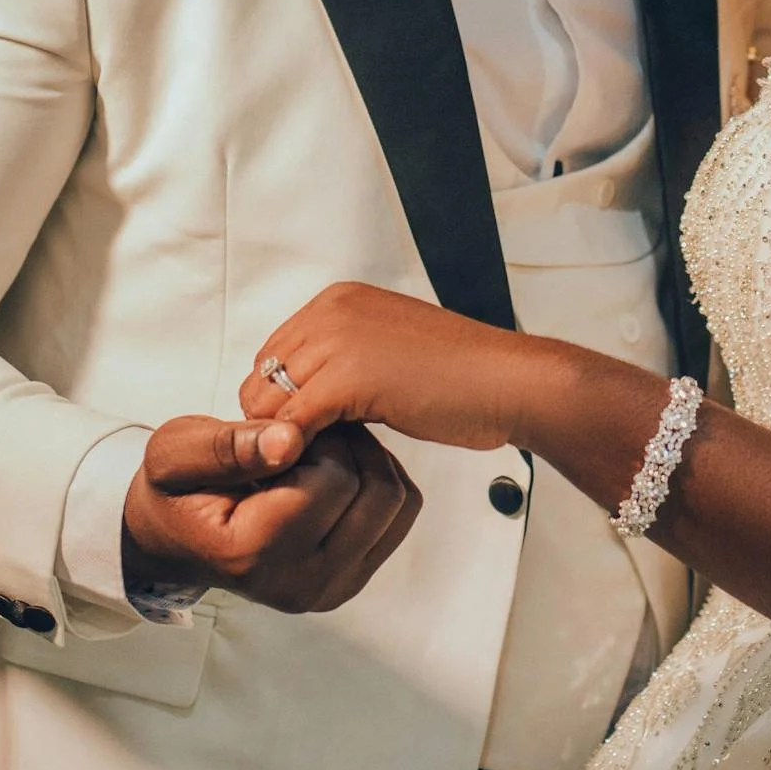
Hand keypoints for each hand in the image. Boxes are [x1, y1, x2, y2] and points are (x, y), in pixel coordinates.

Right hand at [122, 413, 420, 613]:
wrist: (178, 539)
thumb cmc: (176, 492)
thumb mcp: (175, 453)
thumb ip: (227, 445)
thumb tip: (288, 440)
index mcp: (255, 554)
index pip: (333, 480)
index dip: (318, 437)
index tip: (285, 427)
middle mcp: (301, 584)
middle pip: (376, 493)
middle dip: (349, 447)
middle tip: (307, 433)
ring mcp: (331, 589)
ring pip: (397, 503)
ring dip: (368, 462)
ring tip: (320, 452)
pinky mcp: (351, 582)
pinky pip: (399, 519)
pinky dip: (377, 483)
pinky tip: (336, 472)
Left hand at [243, 285, 520, 457]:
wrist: (510, 382)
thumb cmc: (463, 378)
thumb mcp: (386, 353)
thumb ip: (340, 365)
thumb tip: (299, 403)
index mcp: (339, 300)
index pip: (272, 356)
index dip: (280, 401)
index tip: (301, 435)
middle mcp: (331, 311)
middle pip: (260, 378)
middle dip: (273, 421)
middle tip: (303, 458)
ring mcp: (337, 340)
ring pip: (266, 402)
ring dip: (280, 439)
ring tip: (311, 466)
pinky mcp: (347, 378)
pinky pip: (291, 423)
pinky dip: (292, 451)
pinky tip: (316, 469)